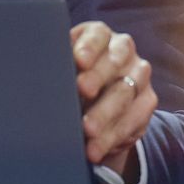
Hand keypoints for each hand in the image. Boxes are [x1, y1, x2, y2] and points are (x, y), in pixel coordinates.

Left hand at [71, 21, 157, 182]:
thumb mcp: (63, 65)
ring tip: (87, 130)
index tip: (78, 61)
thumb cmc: (70, 74)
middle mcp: (123, 51)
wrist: (95, 100)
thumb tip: (36, 68)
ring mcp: (139, 76)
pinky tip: (96, 148)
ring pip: (125, 94)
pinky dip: (112, 137)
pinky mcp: (146, 102)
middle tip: (82, 92)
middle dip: (97, 78)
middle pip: (113, 63)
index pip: (97, 35)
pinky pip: (134, 120)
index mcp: (100, 35)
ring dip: (105, 114)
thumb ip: (56, 64)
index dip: (89, 47)